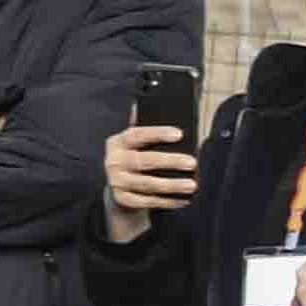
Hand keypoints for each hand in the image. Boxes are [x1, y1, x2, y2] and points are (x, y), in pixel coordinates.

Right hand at [97, 124, 200, 245]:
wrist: (117, 189)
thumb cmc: (132, 159)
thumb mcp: (132, 143)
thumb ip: (140, 126)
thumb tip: (141, 104)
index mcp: (117, 143)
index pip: (136, 135)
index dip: (158, 133)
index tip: (179, 134)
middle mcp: (113, 162)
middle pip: (144, 161)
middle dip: (170, 162)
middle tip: (192, 163)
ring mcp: (117, 182)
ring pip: (148, 184)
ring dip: (172, 185)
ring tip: (192, 185)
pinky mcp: (123, 200)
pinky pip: (148, 201)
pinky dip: (168, 201)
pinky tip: (183, 198)